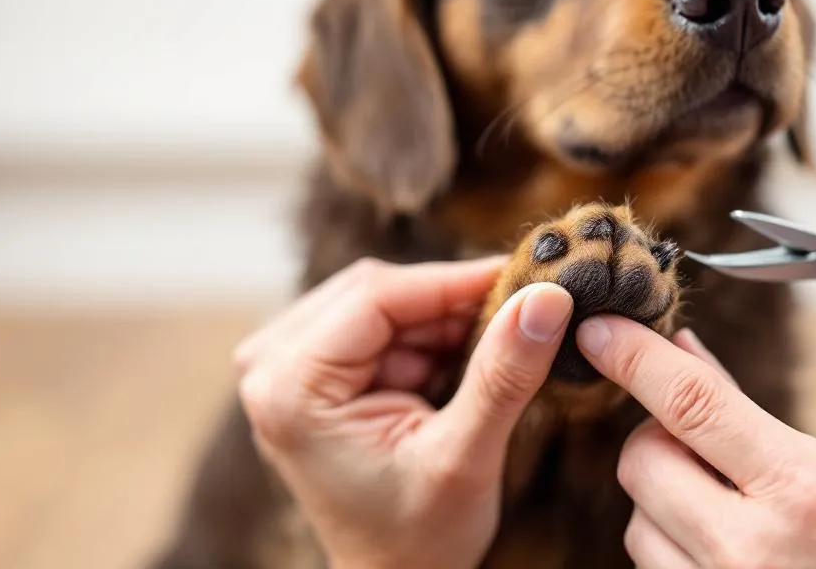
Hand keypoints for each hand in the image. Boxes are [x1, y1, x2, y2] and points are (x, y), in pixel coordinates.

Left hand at [234, 256, 574, 568]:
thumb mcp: (465, 456)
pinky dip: (426, 335)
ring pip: (381, 300)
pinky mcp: (310, 368)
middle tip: (519, 313)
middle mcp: (270, 367)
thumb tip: (545, 298)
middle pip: (375, 291)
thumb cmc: (418, 538)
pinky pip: (378, 321)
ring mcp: (285, 365)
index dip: (455, 280)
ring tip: (491, 351)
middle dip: (448, 302)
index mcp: (290, 390)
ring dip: (439, 319)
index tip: (526, 276)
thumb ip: (502, 374)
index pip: (375, 297)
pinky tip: (458, 364)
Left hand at [577, 316, 815, 568]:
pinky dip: (681, 555)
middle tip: (698, 438)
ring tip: (732, 508)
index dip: (635, 357)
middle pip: (642, 465)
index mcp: (808, 491)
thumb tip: (695, 367)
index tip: (598, 329)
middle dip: (657, 439)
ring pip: (640, 530)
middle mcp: (757, 552)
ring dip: (666, 504)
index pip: (690, 403)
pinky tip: (734, 551)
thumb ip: (772, 430)